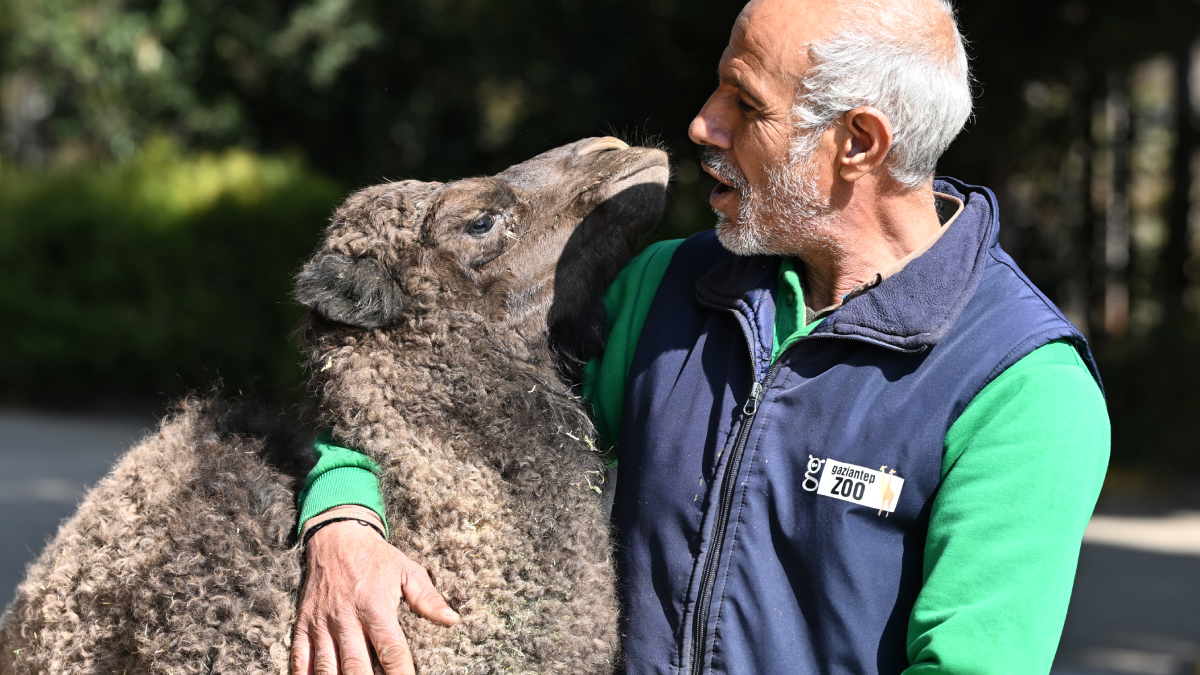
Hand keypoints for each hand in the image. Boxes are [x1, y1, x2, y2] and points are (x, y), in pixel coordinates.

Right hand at [291, 506, 460, 674]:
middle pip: (356, 666)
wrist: (337, 536)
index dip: (401, 673)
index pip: (391, 650)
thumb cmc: (376, 557)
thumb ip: (428, 598)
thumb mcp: (407, 571)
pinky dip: (304, 674)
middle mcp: (346, 619)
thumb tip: (452, 619)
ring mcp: (322, 623)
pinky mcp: (303, 623)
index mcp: (375, 607)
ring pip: (326, 666)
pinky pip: (299, 656)